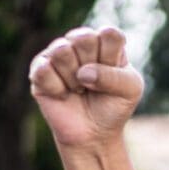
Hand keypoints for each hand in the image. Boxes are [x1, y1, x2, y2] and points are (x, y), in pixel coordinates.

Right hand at [29, 26, 143, 150]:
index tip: (114, 76)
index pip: (109, 34)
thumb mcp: (130, 90)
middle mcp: (79, 41)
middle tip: (93, 84)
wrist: (93, 135)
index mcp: (106, 40)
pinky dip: (57, 88)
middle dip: (92, 67)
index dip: (111, 58)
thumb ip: (115, 76)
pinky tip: (63, 94)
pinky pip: (44, 70)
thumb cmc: (114, 106)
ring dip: (73, 78)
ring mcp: (57, 53)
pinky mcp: (38, 70)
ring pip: (61, 51)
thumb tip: (83, 73)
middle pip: (83, 37)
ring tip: (78, 89)